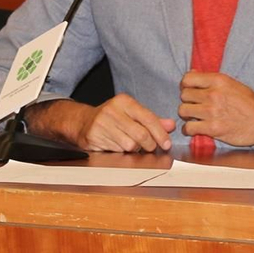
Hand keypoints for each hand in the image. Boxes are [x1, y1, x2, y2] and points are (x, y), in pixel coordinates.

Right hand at [28, 95, 174, 152]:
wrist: (82, 122)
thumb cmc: (112, 119)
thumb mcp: (132, 114)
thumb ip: (152, 120)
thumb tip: (171, 125)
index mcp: (124, 101)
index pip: (148, 118)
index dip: (160, 133)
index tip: (166, 144)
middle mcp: (112, 110)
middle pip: (141, 134)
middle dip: (149, 145)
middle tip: (150, 148)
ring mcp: (102, 123)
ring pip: (129, 145)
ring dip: (134, 149)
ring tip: (130, 145)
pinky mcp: (94, 135)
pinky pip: (116, 150)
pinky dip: (121, 151)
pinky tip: (118, 145)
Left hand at [177, 72, 253, 147]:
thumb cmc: (250, 103)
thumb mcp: (232, 84)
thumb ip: (212, 80)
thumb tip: (192, 72)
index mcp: (218, 80)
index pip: (187, 78)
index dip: (186, 86)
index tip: (190, 91)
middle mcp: (213, 94)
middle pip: (184, 95)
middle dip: (188, 101)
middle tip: (195, 106)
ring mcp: (212, 112)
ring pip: (183, 111)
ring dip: (187, 115)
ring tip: (195, 118)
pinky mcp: (212, 128)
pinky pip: (189, 128)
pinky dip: (189, 130)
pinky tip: (196, 129)